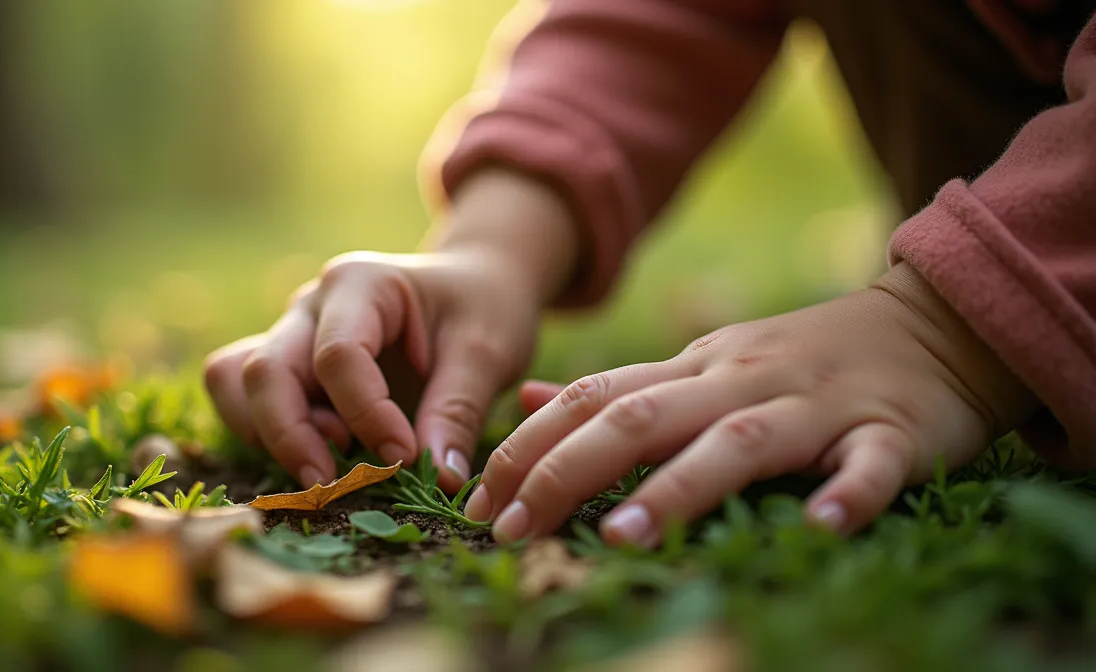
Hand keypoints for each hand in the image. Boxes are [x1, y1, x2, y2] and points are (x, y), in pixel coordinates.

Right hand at [204, 168, 579, 491]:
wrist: (473, 286)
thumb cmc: (482, 309)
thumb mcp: (487, 352)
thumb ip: (458, 412)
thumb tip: (440, 480)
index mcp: (361, 284)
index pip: (338, 356)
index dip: (365, 415)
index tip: (406, 456)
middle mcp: (311, 305)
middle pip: (266, 369)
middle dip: (292, 435)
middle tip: (334, 484)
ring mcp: (292, 332)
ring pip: (235, 378)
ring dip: (267, 432)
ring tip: (325, 466)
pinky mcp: (287, 364)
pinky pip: (242, 393)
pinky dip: (264, 431)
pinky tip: (319, 454)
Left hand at [465, 263, 1037, 543]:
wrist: (931, 324)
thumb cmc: (800, 360)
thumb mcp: (703, 361)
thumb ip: (620, 388)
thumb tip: (528, 401)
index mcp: (696, 367)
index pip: (595, 397)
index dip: (531, 445)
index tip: (481, 499)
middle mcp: (743, 380)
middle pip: (643, 416)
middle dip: (569, 469)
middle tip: (515, 528)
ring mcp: (818, 405)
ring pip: (739, 440)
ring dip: (679, 487)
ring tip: (622, 536)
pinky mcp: (894, 431)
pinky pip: (870, 464)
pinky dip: (847, 494)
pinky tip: (821, 526)